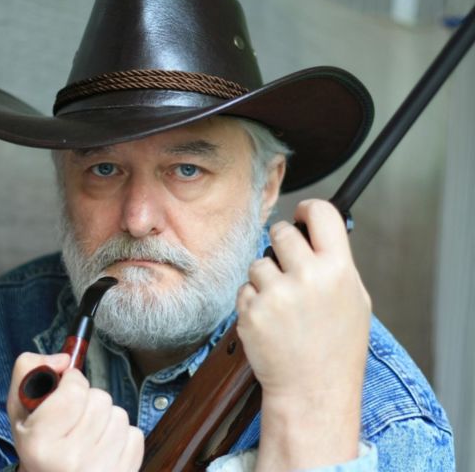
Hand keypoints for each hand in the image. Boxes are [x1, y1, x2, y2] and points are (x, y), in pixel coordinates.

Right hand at [7, 352, 143, 471]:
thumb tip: (64, 360)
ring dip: (107, 418)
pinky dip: (122, 436)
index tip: (67, 386)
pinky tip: (104, 447)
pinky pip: (135, 435)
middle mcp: (70, 462)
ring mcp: (99, 470)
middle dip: (90, 400)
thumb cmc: (38, 441)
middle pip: (100, 400)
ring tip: (89, 433)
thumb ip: (30, 368)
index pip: (75, 391)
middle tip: (75, 417)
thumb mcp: (20, 407)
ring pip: (120, 416)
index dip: (73, 381)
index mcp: (40, 445)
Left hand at [236, 199, 370, 469]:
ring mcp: (276, 294)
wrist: (312, 390)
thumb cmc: (335, 348)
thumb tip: (315, 233)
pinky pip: (245, 289)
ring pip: (258, 263)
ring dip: (265, 279)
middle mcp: (307, 277)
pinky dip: (253, 301)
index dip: (308, 209)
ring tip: (283, 306)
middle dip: (280, 245)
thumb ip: (336, 263)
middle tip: (287, 266)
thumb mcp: (355, 300)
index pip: (322, 213)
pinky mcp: (251, 311)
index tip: (301, 214)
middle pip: (280, 232)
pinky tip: (270, 322)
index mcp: (339, 270)